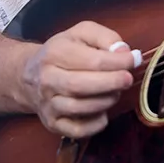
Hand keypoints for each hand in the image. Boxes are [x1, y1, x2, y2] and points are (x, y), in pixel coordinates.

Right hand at [19, 21, 137, 139]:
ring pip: (79, 108)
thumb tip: (124, 53)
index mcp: (55, 53)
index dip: (117, 62)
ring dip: (105, 101)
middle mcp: (47, 79)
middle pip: (81, 85)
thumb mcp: (82, 33)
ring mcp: (47, 104)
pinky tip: (103, 113)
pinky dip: (95, 124)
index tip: (133, 59)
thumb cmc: (63, 51)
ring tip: (115, 93)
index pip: (91, 60)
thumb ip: (105, 37)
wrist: (30, 75)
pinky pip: (77, 129)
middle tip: (127, 79)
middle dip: (111, 83)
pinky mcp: (51, 123)